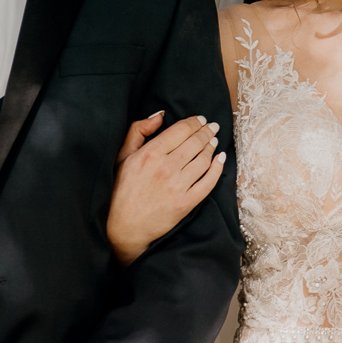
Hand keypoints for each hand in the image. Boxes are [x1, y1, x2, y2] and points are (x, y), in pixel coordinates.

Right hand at [106, 111, 225, 264]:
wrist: (123, 226)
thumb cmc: (121, 189)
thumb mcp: (122, 155)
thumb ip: (138, 130)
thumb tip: (160, 115)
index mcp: (150, 153)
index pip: (180, 130)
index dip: (194, 122)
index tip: (201, 120)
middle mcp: (165, 168)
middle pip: (195, 142)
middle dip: (207, 132)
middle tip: (212, 127)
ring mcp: (177, 186)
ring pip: (204, 160)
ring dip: (212, 147)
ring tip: (214, 141)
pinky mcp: (185, 203)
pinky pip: (208, 182)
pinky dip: (218, 168)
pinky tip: (220, 159)